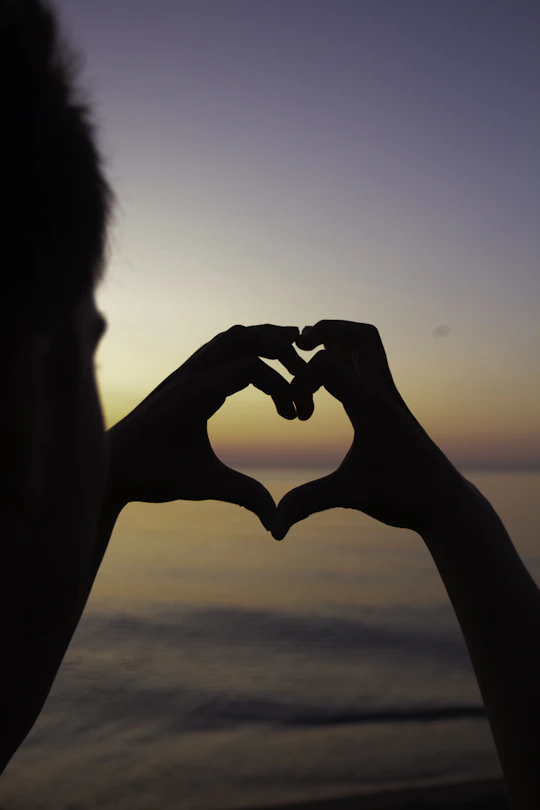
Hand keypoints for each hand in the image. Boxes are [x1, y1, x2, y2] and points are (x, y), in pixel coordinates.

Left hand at [106, 324, 305, 530]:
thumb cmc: (152, 475)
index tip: (294, 417)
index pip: (251, 366)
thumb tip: (276, 523)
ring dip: (261, 339)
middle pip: (242, 337)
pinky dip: (244, 348)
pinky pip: (216, 349)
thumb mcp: (202, 485)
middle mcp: (189, 374)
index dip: (282, 387)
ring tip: (291, 346)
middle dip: (278, 346)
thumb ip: (244, 496)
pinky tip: (258, 366)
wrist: (110, 467)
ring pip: (228, 337)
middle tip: (306, 363)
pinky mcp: (181, 378)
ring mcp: (183, 372)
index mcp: (196, 393)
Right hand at [272, 320, 466, 538]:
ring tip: (308, 357)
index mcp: (371, 405)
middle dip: (326, 332)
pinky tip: (326, 386)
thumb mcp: (348, 496)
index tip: (296, 415)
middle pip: (361, 335)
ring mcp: (390, 397)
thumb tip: (272, 530)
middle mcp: (383, 392)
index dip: (300, 380)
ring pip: (368, 346)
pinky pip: (368, 366)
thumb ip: (306, 504)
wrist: (445, 503)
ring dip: (337, 342)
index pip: (328, 362)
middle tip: (299, 346)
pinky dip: (344, 361)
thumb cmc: (402, 497)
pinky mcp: (391, 406)